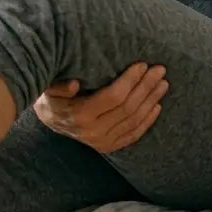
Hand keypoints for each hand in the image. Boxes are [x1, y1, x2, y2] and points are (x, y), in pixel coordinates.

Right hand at [33, 62, 168, 153]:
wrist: (48, 120)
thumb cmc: (51, 96)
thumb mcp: (49, 87)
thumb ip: (59, 86)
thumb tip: (75, 84)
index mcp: (79, 115)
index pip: (114, 96)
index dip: (131, 80)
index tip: (143, 65)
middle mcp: (93, 132)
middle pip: (128, 108)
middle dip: (146, 87)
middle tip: (159, 70)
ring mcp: (102, 142)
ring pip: (134, 120)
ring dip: (151, 100)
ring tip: (162, 84)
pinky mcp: (108, 147)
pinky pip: (133, 134)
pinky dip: (147, 120)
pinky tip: (157, 106)